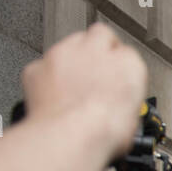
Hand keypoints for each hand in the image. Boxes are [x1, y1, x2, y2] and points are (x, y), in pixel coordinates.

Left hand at [21, 23, 146, 161]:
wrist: (70, 135)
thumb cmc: (103, 131)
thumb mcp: (133, 119)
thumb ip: (125, 99)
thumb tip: (118, 105)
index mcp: (127, 65)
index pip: (128, 55)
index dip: (122, 69)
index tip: (119, 80)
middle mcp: (96, 51)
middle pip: (100, 35)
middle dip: (99, 49)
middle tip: (98, 72)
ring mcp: (64, 54)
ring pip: (69, 45)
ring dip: (73, 61)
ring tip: (75, 89)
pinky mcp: (38, 66)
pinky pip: (43, 65)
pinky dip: (48, 77)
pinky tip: (55, 97)